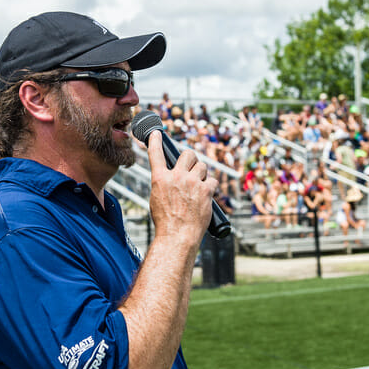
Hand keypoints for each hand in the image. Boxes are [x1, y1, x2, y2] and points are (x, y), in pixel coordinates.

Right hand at [146, 131, 216, 249]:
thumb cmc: (167, 222)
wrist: (177, 236)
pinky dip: (210, 187)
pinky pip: (212, 180)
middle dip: (191, 158)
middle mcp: (176, 177)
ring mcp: (192, 182)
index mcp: (160, 179)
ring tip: (198, 187)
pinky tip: (206, 196)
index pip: (156, 154)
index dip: (156, 141)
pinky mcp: (206, 190)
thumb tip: (171, 178)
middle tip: (192, 167)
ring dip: (201, 174)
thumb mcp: (157, 199)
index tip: (156, 133)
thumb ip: (164, 184)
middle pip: (188, 154)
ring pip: (202, 166)